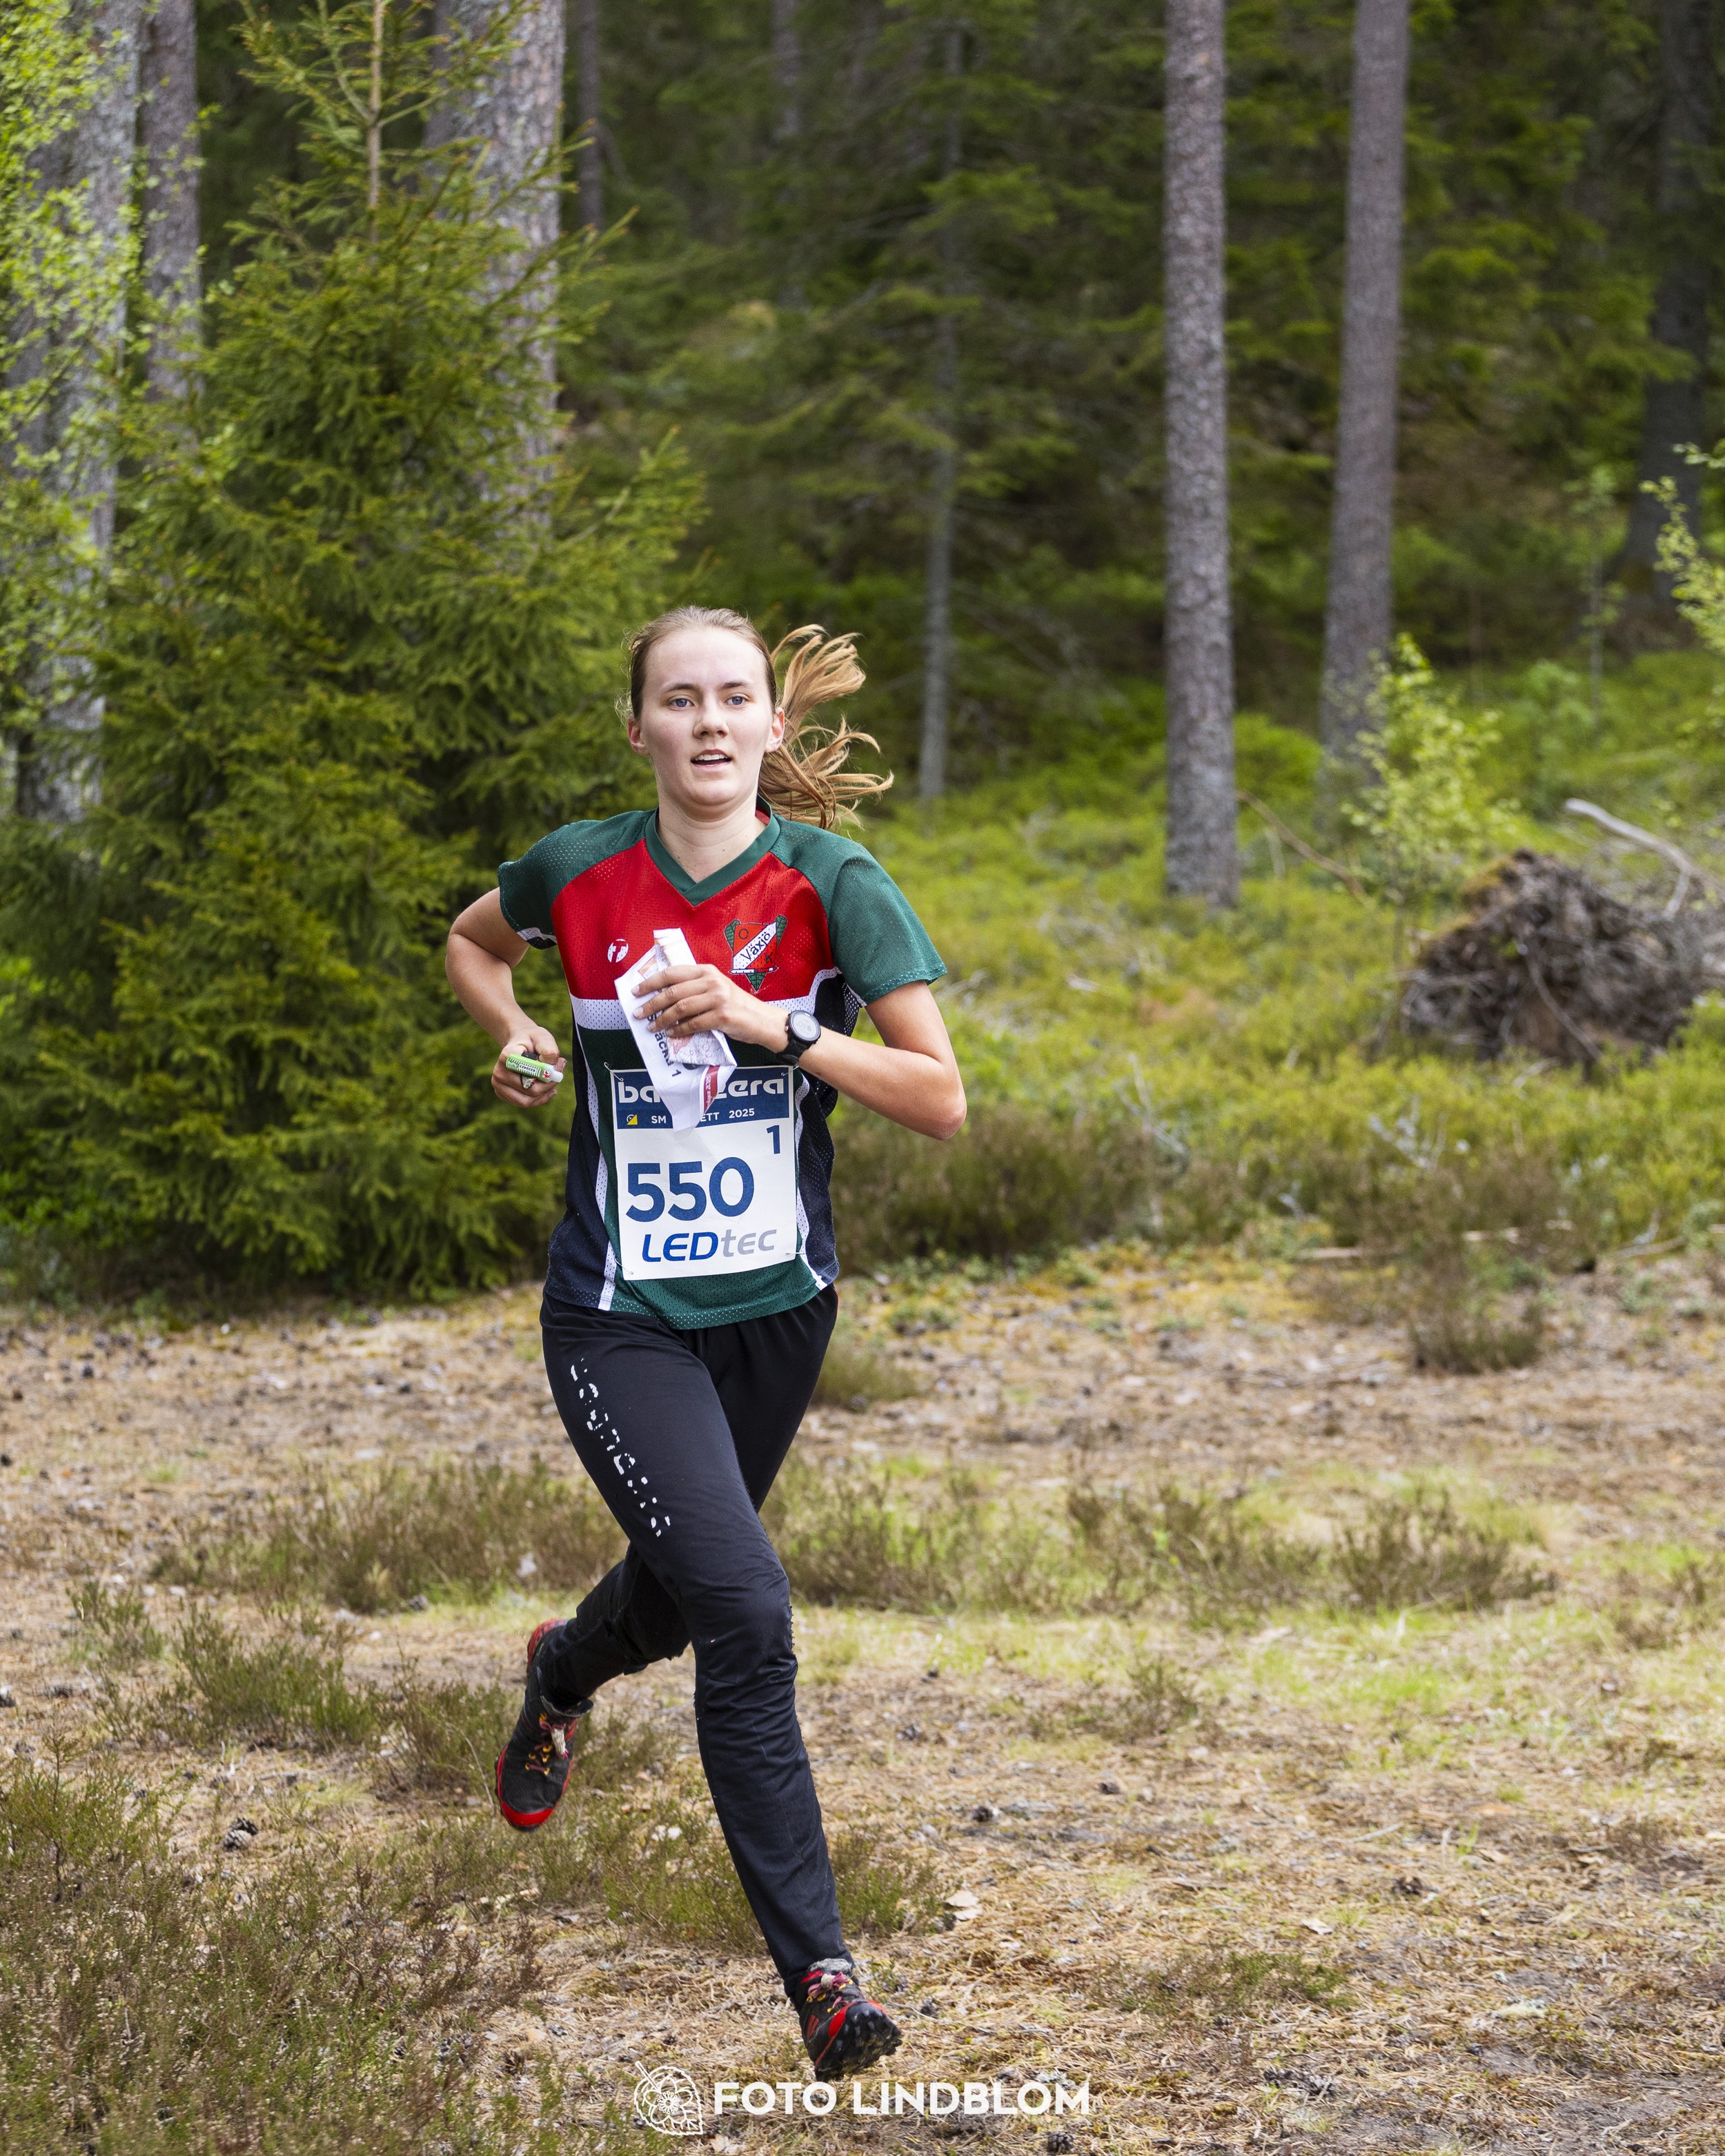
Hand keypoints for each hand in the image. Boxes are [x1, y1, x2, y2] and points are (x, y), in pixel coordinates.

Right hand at [490, 1024, 565, 1108]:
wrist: (520, 1044)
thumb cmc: (533, 1041)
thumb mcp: (544, 1039)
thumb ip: (550, 1052)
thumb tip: (551, 1071)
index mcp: (508, 1056)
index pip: (526, 1070)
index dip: (545, 1072)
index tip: (558, 1062)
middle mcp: (499, 1072)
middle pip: (530, 1089)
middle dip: (549, 1083)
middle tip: (559, 1072)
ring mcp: (498, 1084)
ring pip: (527, 1101)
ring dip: (545, 1092)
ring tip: (552, 1080)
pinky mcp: (502, 1094)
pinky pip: (525, 1103)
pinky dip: (539, 1098)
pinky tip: (546, 1087)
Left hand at [632, 963, 783, 1052]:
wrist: (761, 1020)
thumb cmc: (736, 1005)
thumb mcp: (715, 988)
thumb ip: (694, 988)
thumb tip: (663, 997)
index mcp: (706, 971)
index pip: (672, 973)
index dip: (651, 982)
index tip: (636, 991)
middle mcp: (712, 981)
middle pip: (673, 992)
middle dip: (651, 1003)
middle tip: (638, 1013)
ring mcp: (718, 998)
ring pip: (680, 1008)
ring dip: (662, 1019)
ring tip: (652, 1027)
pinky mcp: (722, 1016)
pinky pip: (693, 1024)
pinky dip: (679, 1030)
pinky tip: (671, 1034)